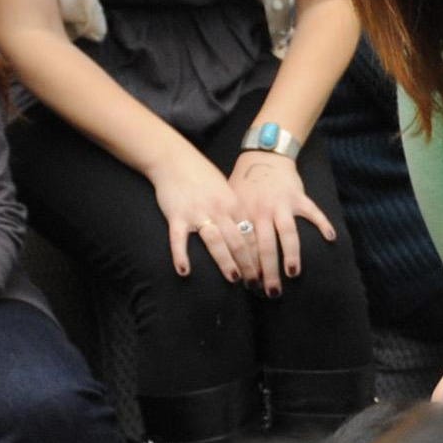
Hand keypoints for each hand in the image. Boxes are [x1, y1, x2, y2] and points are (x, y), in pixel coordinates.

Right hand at [148, 151, 255, 283]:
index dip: (260, 255)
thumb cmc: (202, 177)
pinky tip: (184, 271)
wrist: (175, 159)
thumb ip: (236, 212)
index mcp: (233, 204)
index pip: (251, 234)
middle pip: (238, 241)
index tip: (267, 272)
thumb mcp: (226, 191)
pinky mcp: (176, 215)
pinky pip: (179, 239)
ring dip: (226, 261)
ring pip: (215, 241)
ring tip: (234, 279)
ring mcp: (197, 213)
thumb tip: (250, 234)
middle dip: (249, 264)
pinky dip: (181, 255)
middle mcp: (219, 210)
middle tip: (257, 283)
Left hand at [224, 150, 338, 297]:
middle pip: (264, 246)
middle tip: (271, 291)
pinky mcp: (299, 197)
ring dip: (291, 254)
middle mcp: (263, 211)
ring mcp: (282, 204)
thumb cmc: (245, 183)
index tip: (250, 286)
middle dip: (267, 271)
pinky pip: (313, 212)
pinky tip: (330, 238)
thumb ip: (233, 225)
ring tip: (292, 274)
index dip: (247, 267)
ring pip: (287, 233)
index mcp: (244, 214)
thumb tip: (227, 255)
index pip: (245, 246)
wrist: (263, 156)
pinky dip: (322, 224)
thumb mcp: (232, 202)